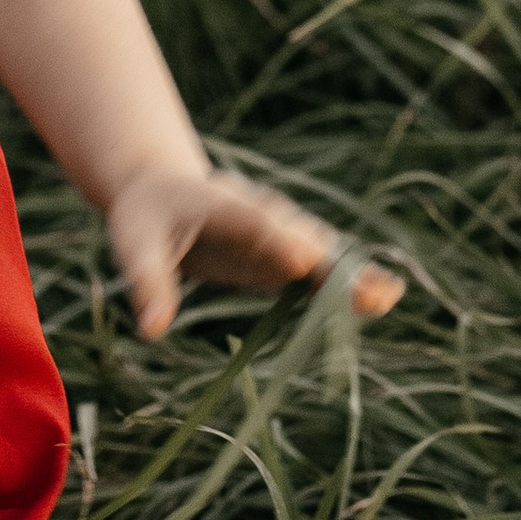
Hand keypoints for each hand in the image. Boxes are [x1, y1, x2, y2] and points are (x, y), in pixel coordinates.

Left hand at [104, 165, 404, 341]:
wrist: (166, 189)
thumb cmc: (147, 217)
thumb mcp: (135, 245)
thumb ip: (147, 282)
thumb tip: (152, 330)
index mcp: (220, 202)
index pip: (252, 221)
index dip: (277, 239)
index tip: (302, 259)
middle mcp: (261, 213)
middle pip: (300, 235)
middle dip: (330, 262)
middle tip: (359, 285)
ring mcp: (280, 232)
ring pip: (322, 251)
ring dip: (351, 274)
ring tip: (385, 296)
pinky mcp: (287, 252)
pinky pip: (322, 267)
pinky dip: (350, 281)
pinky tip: (384, 298)